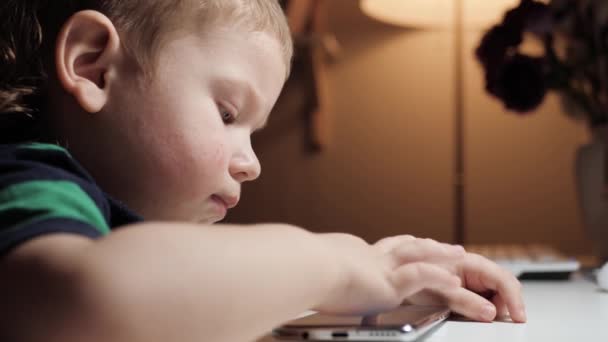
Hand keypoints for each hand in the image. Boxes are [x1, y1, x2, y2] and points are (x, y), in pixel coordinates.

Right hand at [313, 234, 465, 314]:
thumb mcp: (309, 267)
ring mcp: (381, 269)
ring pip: (418, 256)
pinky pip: (420, 277)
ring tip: (458, 254)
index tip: (408, 241)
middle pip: (404, 247)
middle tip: (438, 242)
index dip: (398, 245)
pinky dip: (437, 277)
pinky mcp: (388, 284)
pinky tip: (453, 281)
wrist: (305, 268)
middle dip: (424, 244)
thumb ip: (315, 271)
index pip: (380, 249)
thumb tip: (298, 275)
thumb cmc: (301, 270)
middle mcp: (369, 259)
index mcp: (352, 256)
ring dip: (440, 255)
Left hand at [404, 251, 526, 322]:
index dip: (514, 298)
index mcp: (468, 262)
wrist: (395, 275)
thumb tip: (491, 312)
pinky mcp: (462, 284)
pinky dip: (483, 306)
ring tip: (482, 317)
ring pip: (493, 291)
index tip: (518, 316)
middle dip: (506, 302)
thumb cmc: (414, 277)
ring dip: (495, 305)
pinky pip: (481, 295)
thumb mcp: (441, 294)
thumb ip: (466, 301)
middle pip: (501, 284)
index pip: (502, 278)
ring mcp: (467, 275)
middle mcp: (470, 266)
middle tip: (501, 321)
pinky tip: (475, 313)